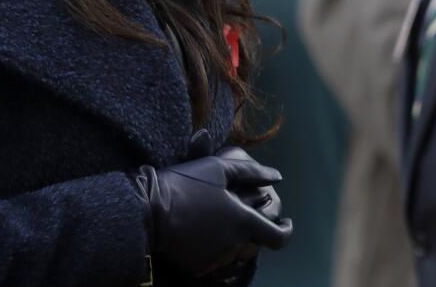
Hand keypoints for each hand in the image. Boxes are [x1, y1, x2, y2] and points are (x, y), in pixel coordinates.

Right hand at [129, 138, 292, 276]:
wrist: (148, 210)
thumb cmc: (186, 183)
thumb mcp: (220, 168)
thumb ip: (254, 172)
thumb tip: (277, 178)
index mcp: (244, 222)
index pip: (279, 237)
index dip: (286, 230)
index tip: (286, 221)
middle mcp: (234, 245)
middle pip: (254, 242)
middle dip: (252, 228)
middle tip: (236, 210)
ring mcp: (216, 259)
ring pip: (234, 251)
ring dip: (232, 238)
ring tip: (216, 219)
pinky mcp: (198, 268)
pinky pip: (215, 259)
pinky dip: (214, 247)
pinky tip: (201, 230)